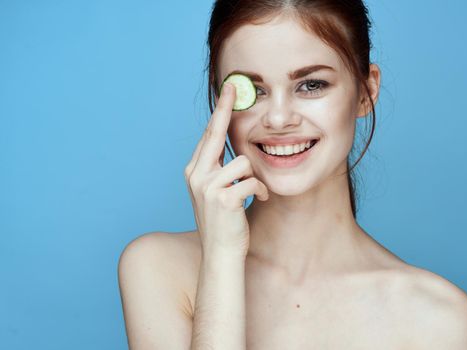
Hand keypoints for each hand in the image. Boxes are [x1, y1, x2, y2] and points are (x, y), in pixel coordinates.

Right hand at [184, 82, 268, 257]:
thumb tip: (232, 144)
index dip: (219, 110)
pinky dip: (259, 191)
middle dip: (227, 109)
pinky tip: (256, 201)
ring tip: (250, 193)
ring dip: (253, 177)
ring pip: (243, 162)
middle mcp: (196, 174)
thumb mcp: (216, 190)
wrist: (221, 253)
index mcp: (194, 170)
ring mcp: (207, 186)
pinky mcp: (223, 198)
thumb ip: (219, 167)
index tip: (228, 89)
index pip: (208, 134)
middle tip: (235, 87)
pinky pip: (252, 181)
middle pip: (216, 133)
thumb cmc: (224, 221)